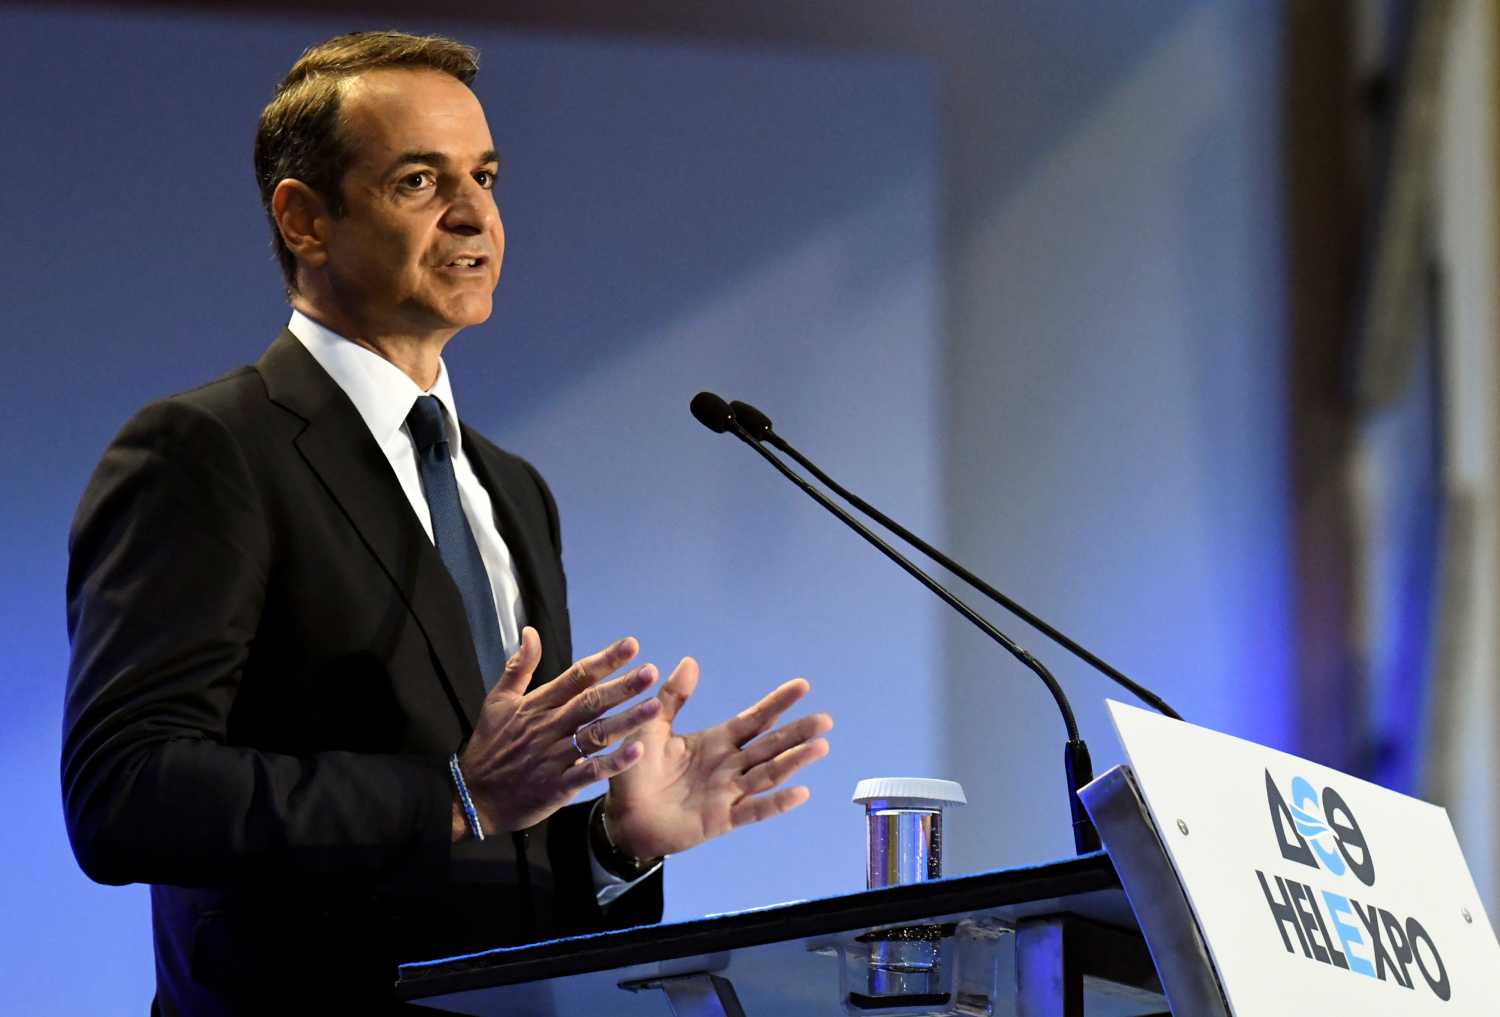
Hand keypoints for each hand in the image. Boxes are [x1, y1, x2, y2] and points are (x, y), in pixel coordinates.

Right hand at [455, 627, 662, 838]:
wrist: (473, 797)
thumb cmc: (488, 747)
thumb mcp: (497, 701)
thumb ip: (518, 666)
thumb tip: (530, 632)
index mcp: (537, 705)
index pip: (577, 676)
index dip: (605, 660)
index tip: (632, 645)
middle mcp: (549, 727)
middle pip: (591, 702)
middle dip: (623, 686)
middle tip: (650, 672)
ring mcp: (554, 756)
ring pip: (596, 734)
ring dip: (627, 720)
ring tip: (654, 707)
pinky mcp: (558, 785)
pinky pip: (590, 771)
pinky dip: (614, 762)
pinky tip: (637, 751)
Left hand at [603, 658, 832, 860]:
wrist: (623, 817)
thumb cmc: (636, 770)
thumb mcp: (651, 726)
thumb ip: (672, 697)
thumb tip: (690, 661)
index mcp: (716, 742)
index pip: (754, 719)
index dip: (778, 703)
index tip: (803, 685)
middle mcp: (729, 765)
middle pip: (770, 745)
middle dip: (797, 732)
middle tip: (825, 719)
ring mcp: (728, 793)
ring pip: (768, 774)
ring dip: (795, 761)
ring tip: (821, 746)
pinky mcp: (721, 819)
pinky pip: (753, 810)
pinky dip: (777, 803)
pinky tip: (800, 792)